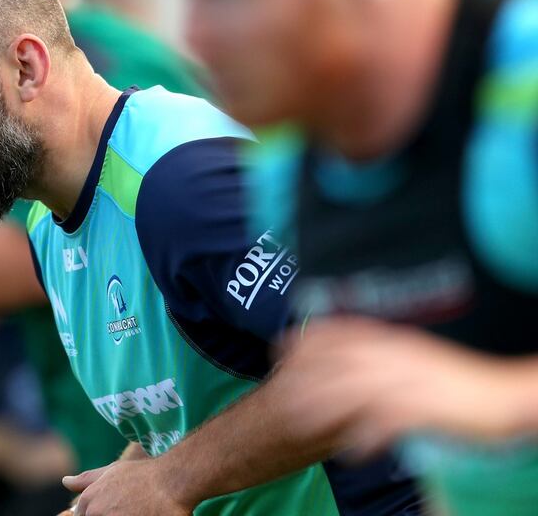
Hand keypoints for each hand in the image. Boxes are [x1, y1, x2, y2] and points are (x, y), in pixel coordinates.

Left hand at [63, 457, 190, 515]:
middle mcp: (96, 513)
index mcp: (89, 501)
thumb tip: (65, 481)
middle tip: (127, 509)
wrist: (170, 482)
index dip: (97, 515)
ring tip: (135, 511)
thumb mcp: (111, 472)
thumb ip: (86, 479)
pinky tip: (141, 515)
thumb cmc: (142, 476)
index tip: (116, 509)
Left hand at [280, 317, 530, 458]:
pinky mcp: (426, 409)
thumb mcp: (416, 357)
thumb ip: (385, 355)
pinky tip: (351, 454)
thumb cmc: (461, 383)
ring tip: (299, 424)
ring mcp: (410, 381)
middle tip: (278, 390)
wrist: (507, 394)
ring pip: (354, 392)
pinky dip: (367, 440)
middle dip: (304, 375)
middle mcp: (397, 357)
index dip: (308, 339)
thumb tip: (353, 358)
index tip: (279, 347)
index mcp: (395, 342)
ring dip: (324, 409)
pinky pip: (387, 424)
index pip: (342, 332)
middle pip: (339, 362)